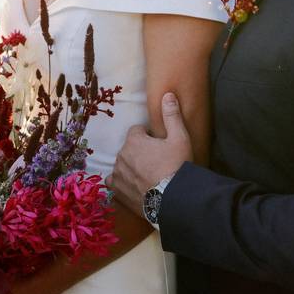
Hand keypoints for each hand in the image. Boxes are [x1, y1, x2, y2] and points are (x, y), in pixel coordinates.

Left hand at [108, 92, 192, 215]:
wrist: (174, 199)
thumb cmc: (177, 166)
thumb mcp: (180, 138)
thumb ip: (171, 115)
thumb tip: (167, 94)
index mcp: (134, 141)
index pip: (137, 131)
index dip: (149, 137)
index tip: (159, 145)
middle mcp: (121, 156)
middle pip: (129, 148)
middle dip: (140, 152)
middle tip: (156, 162)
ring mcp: (118, 175)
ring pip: (122, 165)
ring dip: (131, 167)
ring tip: (148, 176)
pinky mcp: (117, 192)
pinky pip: (112, 183)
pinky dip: (120, 183)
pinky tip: (132, 186)